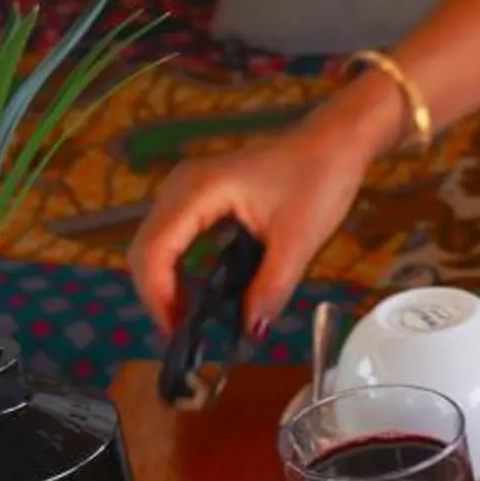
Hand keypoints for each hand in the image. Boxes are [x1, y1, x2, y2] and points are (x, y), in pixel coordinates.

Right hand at [125, 80, 397, 336]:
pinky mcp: (199, 198)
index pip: (154, 251)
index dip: (158, 296)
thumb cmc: (319, 178)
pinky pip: (173, 239)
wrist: (334, 143)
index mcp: (198, 191)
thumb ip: (271, 287)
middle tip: (183, 336)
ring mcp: (187, 190)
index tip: (177, 333)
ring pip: (155, 245)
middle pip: (145, 250)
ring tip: (189, 323)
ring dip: (164, 285)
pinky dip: (177, 270)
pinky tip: (197, 296)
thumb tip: (251, 330)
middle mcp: (181, 187)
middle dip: (157, 296)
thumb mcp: (299, 240)